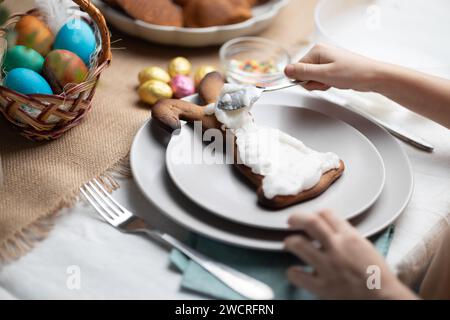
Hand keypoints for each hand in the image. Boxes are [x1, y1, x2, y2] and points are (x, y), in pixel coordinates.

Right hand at [284, 43, 383, 91]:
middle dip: (314, 82)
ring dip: (320, 84)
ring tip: (333, 82)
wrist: (372, 76)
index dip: (304, 79)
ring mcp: (326, 60)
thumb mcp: (324, 74)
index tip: (316, 81)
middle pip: (304, 73)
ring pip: (312, 78)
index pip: (297, 68)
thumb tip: (285, 70)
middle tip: (326, 82)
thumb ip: (303, 73)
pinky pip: (321, 78)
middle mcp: (320, 53)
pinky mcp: (331, 67)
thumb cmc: (353, 73)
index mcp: (317, 50)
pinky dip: (326, 83)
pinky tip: (335, 82)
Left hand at [284, 210, 416, 299]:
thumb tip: (330, 231)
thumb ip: (346, 236)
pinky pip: (298, 275)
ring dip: (290, 242)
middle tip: (291, 221)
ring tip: (289, 243)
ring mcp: (328, 266)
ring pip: (299, 244)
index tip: (312, 217)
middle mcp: (337, 248)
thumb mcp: (365, 246)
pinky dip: (293, 272)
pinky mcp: (322, 286)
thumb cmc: (377, 275)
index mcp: (350, 237)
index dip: (316, 213)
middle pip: (311, 222)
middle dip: (297, 218)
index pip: (327, 214)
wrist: (384, 298)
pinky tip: (294, 271)